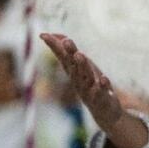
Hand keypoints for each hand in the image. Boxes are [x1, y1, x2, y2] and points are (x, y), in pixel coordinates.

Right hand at [41, 33, 146, 147]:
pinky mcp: (103, 98)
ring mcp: (90, 90)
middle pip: (73, 65)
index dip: (54, 46)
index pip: (62, 57)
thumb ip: (71, 54)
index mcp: (73, 72)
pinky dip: (102, 85)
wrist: (104, 112)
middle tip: (66, 40)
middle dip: (70, 53)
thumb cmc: (91, 86)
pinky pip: (102, 91)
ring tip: (80, 55)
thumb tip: (60, 36)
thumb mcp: (82, 68)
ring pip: (85, 77)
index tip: (44, 34)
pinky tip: (103, 78)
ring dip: (83, 66)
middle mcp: (79, 81)